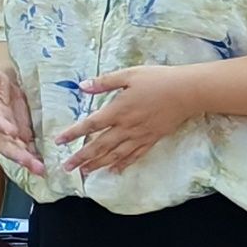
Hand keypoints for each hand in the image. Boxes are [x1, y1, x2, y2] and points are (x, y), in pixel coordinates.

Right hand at [0, 54, 44, 184]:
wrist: (2, 82)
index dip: (2, 126)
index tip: (11, 131)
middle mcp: (1, 126)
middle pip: (7, 144)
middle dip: (19, 155)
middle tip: (32, 163)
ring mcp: (14, 132)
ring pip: (20, 150)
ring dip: (30, 161)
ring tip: (42, 170)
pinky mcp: (25, 133)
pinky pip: (31, 148)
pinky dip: (38, 157)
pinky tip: (49, 164)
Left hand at [55, 63, 201, 178]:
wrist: (187, 92)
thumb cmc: (159, 80)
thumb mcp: (130, 74)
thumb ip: (105, 82)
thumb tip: (82, 86)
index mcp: (118, 110)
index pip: (91, 125)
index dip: (73, 134)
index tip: (59, 142)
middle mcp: (126, 127)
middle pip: (100, 146)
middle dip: (82, 157)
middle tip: (67, 168)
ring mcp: (140, 135)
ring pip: (115, 154)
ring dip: (98, 164)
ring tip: (85, 172)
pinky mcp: (152, 139)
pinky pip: (135, 155)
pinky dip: (123, 164)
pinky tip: (114, 170)